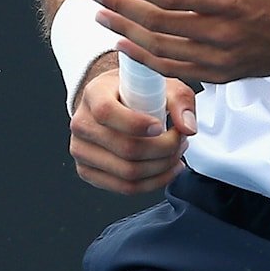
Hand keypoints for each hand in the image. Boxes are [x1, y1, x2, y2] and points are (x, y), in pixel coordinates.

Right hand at [69, 58, 197, 194]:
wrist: (114, 101)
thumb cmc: (136, 91)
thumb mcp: (160, 83)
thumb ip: (179, 99)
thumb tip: (187, 128)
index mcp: (94, 94)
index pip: (107, 113)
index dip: (137, 124)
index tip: (161, 126)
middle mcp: (82, 123)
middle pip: (125, 148)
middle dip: (164, 149)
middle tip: (181, 140)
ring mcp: (81, 150)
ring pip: (127, 172)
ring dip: (162, 167)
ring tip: (176, 153)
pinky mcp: (87, 171)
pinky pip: (124, 187)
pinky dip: (153, 182)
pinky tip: (167, 169)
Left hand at [85, 0, 269, 87]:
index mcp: (227, 0)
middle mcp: (220, 33)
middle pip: (156, 24)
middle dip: (120, 8)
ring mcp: (219, 58)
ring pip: (161, 51)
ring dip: (127, 34)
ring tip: (102, 19)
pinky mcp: (221, 74)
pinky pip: (176, 69)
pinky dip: (148, 59)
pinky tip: (129, 46)